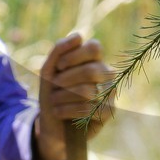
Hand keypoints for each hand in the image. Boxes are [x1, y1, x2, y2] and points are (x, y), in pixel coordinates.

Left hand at [33, 32, 114, 159]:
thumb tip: (79, 36)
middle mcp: (106, 73)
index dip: (75, 56)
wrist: (51, 123)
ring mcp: (110, 92)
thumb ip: (60, 49)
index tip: (59, 66)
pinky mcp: (109, 111)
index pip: (94, 47)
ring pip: (88, 91)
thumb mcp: (49, 69)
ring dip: (63, 97)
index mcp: (94, 59)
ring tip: (55, 101)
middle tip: (55, 86)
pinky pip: (89, 109)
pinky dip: (68, 110)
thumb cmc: (52, 93)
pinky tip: (60, 112)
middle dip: (66, 80)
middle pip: (91, 70)